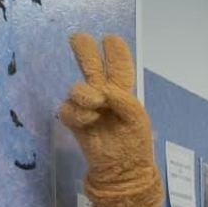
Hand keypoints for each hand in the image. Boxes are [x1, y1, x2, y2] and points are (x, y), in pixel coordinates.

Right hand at [56, 34, 154, 205]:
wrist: (122, 169)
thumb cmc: (135, 143)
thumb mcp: (137, 119)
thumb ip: (123, 100)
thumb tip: (102, 90)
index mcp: (123, 93)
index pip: (118, 68)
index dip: (115, 53)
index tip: (110, 39)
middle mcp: (103, 96)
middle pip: (91, 68)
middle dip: (85, 51)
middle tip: (78, 37)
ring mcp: (87, 108)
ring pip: (77, 89)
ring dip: (84, 93)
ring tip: (97, 102)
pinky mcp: (75, 121)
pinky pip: (69, 109)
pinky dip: (79, 112)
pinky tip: (90, 118)